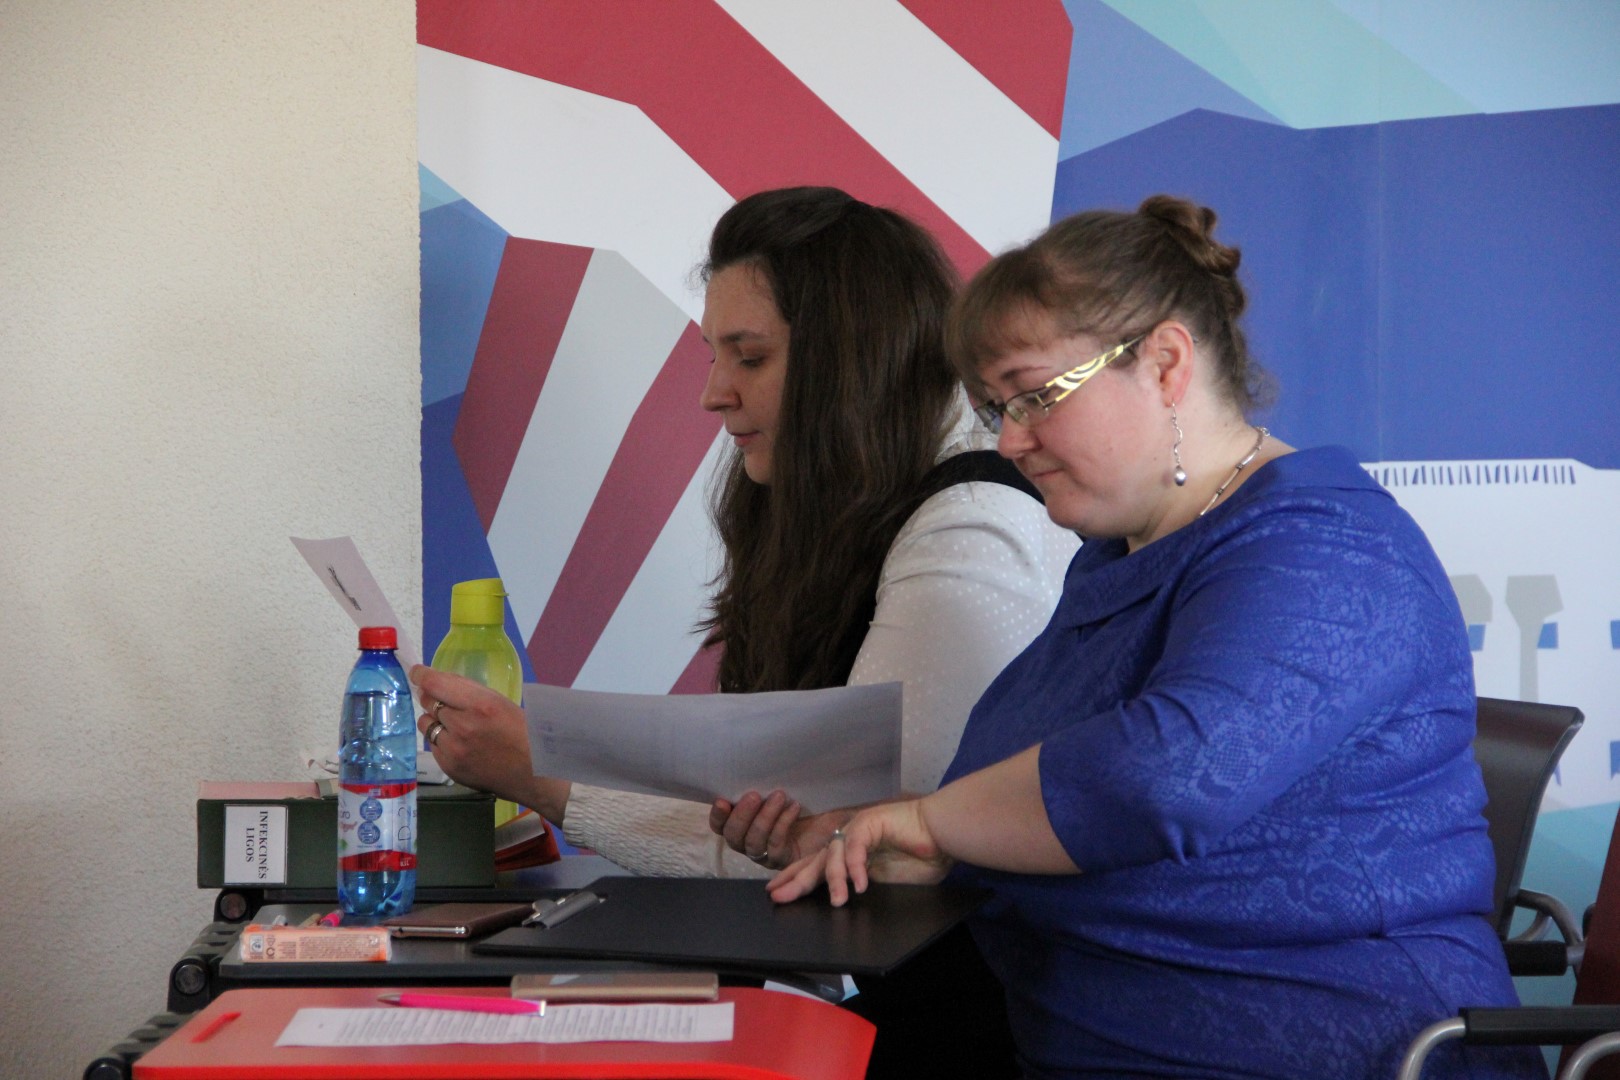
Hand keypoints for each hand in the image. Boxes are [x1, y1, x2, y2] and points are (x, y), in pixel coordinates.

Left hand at [410, 665, 569, 821]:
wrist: (535, 773)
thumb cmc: (525, 732)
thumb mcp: (501, 702)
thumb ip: (470, 692)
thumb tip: (441, 681)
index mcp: (479, 705)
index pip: (436, 684)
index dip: (422, 675)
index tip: (417, 673)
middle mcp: (462, 726)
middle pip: (429, 702)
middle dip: (434, 698)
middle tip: (446, 701)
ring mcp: (453, 750)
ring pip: (426, 725)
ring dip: (436, 720)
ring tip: (455, 725)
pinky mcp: (449, 767)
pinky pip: (434, 746)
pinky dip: (443, 741)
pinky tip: (461, 744)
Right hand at [709, 792, 853, 868]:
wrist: (841, 813)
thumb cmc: (809, 796)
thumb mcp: (785, 785)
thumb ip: (765, 781)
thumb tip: (749, 761)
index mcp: (744, 823)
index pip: (721, 825)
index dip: (717, 815)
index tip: (722, 799)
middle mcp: (751, 841)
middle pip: (733, 836)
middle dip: (741, 815)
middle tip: (754, 795)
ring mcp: (767, 853)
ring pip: (753, 843)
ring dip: (764, 819)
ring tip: (779, 796)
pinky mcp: (786, 860)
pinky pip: (776, 846)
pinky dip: (782, 825)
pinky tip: (794, 808)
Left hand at [767, 798, 952, 906]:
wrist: (943, 835)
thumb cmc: (921, 858)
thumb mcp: (886, 881)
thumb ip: (863, 887)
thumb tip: (842, 905)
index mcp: (850, 854)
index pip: (816, 867)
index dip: (795, 878)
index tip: (777, 893)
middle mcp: (848, 839)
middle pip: (815, 861)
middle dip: (796, 879)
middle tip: (778, 896)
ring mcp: (857, 829)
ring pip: (833, 855)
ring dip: (835, 879)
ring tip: (839, 901)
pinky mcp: (870, 822)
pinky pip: (855, 846)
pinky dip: (857, 866)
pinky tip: (861, 884)